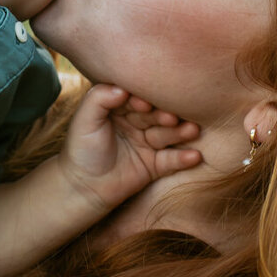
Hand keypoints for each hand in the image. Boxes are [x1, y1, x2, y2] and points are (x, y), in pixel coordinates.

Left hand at [58, 85, 201, 212]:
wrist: (82, 188)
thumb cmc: (81, 150)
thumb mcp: (85, 120)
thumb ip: (99, 99)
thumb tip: (123, 88)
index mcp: (121, 107)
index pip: (137, 98)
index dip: (142, 100)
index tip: (145, 104)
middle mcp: (137, 122)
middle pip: (156, 115)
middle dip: (166, 116)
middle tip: (172, 117)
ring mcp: (148, 143)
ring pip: (168, 134)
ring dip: (181, 133)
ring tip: (193, 131)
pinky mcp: (155, 164)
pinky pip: (171, 160)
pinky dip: (183, 158)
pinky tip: (195, 156)